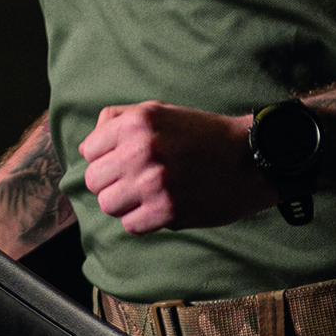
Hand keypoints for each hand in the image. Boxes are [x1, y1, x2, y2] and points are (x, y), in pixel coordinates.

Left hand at [80, 101, 275, 234]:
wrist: (249, 158)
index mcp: (137, 123)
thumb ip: (119, 120)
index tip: (123, 163)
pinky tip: (160, 209)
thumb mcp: (160, 110)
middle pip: (94, 181)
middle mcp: (142, 150)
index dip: (104, 159)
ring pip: (108, 205)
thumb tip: (86, 148)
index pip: (90, 151)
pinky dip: (142, 221)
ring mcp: (154, 182)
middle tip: (135, 183)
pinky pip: (130, 225)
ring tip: (146, 197)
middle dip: (111, 184)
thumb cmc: (203, 134)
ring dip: (124, 205)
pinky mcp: (167, 210)